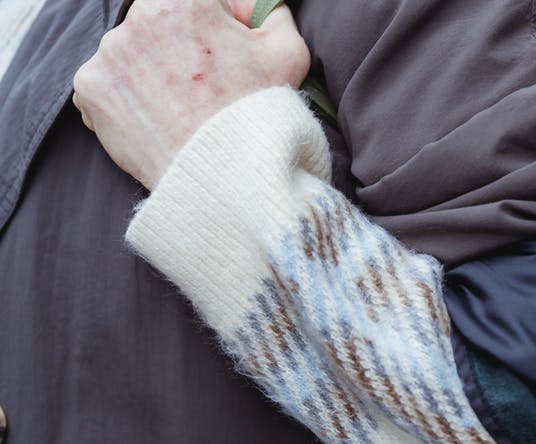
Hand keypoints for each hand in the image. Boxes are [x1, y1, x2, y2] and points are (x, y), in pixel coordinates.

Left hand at [72, 0, 309, 188]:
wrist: (228, 177)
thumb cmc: (260, 114)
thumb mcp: (288, 52)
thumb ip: (269, 11)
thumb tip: (247, 6)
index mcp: (183, 0)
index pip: (197, 2)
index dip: (217, 27)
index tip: (225, 54)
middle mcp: (136, 19)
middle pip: (158, 24)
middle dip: (179, 47)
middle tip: (206, 86)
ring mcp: (107, 55)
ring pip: (132, 53)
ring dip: (152, 72)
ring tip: (183, 107)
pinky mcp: (90, 89)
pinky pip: (108, 85)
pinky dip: (129, 99)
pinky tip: (159, 118)